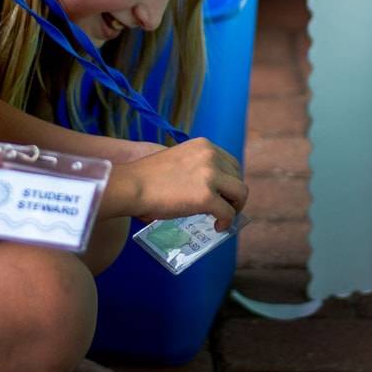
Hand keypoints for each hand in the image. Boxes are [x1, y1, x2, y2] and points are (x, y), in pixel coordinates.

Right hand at [109, 138, 246, 229]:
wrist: (131, 185)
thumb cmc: (145, 177)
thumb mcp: (177, 161)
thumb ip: (195, 168)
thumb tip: (208, 189)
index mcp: (203, 145)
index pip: (230, 163)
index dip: (230, 180)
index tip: (224, 193)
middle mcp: (211, 156)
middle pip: (238, 177)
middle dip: (234, 194)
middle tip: (225, 207)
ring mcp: (210, 176)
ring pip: (240, 193)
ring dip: (235, 207)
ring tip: (225, 217)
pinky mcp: (207, 197)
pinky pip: (228, 212)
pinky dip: (226, 221)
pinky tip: (218, 226)